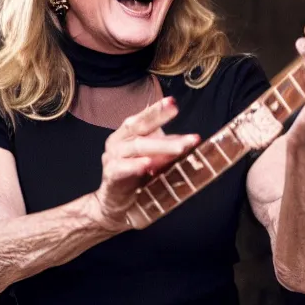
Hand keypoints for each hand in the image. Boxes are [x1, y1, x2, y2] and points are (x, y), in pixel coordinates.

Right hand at [91, 97, 199, 229]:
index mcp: (128, 133)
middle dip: (160, 122)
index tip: (173, 102)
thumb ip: (170, 145)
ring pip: (136, 147)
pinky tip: (147, 164)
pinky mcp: (111, 176)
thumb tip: (193, 139)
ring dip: (160, 146)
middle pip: (139, 127)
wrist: (117, 202)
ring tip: (179, 147)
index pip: (143, 117)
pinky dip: (135, 165)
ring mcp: (112, 158)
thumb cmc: (138, 173)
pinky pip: (122, 168)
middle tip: (180, 123)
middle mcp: (118, 141)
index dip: (157, 110)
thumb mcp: (156, 156)